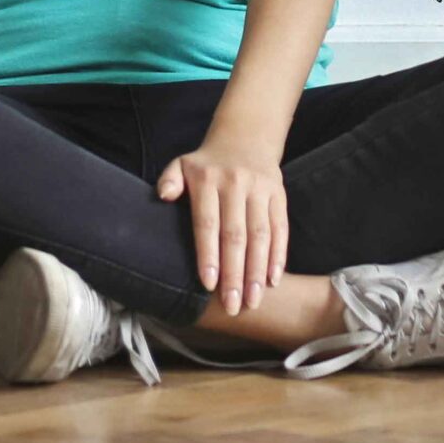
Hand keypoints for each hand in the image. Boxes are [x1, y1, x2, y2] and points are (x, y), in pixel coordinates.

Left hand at [156, 129, 286, 315]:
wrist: (246, 136)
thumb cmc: (208, 164)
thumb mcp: (183, 164)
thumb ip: (170, 180)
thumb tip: (163, 196)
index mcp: (207, 179)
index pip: (208, 222)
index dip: (209, 254)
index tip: (209, 285)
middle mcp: (235, 183)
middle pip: (236, 235)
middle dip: (234, 274)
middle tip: (233, 306)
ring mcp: (260, 188)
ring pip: (260, 235)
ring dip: (257, 271)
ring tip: (253, 301)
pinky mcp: (279, 194)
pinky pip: (280, 228)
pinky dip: (279, 255)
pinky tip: (273, 280)